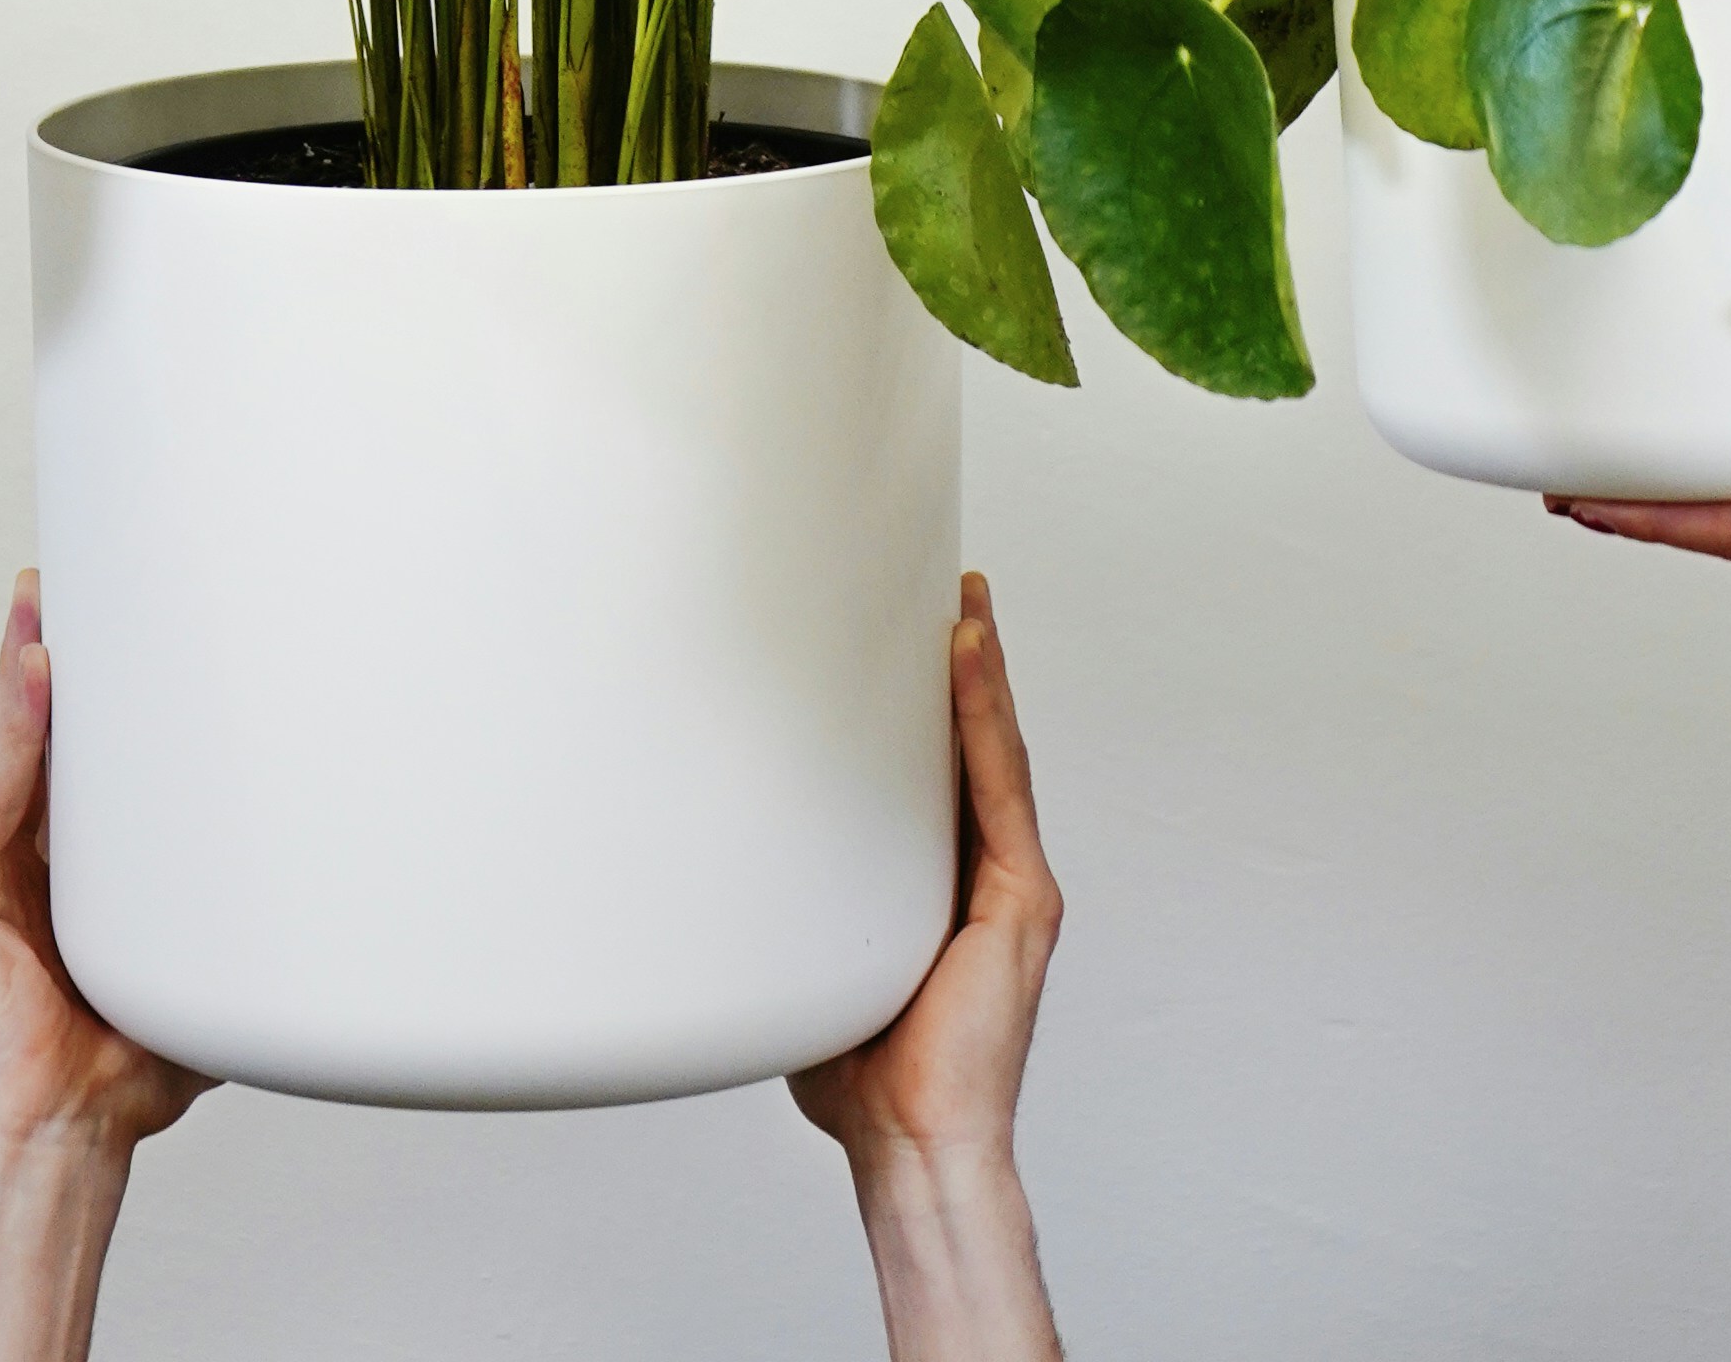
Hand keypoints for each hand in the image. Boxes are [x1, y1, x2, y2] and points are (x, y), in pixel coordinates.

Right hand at [0, 572, 208, 1157]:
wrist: (72, 1130)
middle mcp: (24, 860)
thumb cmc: (129, 1067)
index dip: (102, 695)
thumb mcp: (194, 962)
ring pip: (13, 747)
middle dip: (53, 656)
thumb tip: (326, 875)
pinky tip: (37, 674)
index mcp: (77, 873)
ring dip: (29, 667)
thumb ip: (232, 914)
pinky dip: (17, 728)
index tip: (126, 619)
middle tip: (74, 575)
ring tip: (46, 599)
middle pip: (42, 737)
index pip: (88, 765)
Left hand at [794, 573, 1063, 1361]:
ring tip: (963, 600)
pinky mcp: (1020, 897)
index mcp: (943, 885)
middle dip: (966, 665)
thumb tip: (710, 857)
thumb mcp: (818, 955)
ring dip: (980, 671)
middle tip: (949, 585)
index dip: (935, 703)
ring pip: (995, 752)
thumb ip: (792, 901)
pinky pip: (999, 785)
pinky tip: (967, 658)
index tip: (912, 631)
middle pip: (977, 747)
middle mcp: (986, 874)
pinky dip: (983, 716)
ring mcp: (1010, 884)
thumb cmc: (860, 1072)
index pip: (943, 774)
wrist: (910, 1144)